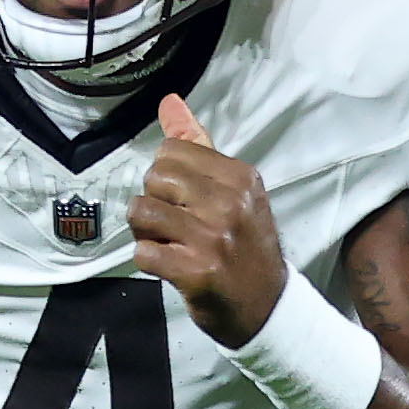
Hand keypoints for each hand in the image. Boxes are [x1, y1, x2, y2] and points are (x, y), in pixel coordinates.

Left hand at [132, 93, 286, 344]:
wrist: (267, 306)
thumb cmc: (245, 245)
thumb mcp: (234, 191)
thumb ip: (197, 146)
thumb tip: (169, 102)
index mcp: (239, 176)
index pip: (171, 151)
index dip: (167, 177)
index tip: (185, 200)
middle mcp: (229, 202)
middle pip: (154, 178)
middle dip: (155, 202)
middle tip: (176, 224)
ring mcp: (213, 238)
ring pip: (142, 212)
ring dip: (146, 232)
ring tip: (170, 243)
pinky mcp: (197, 272)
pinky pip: (143, 253)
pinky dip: (149, 260)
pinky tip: (170, 265)